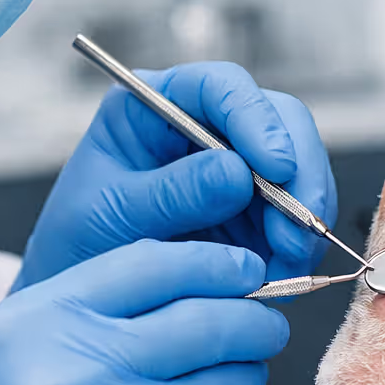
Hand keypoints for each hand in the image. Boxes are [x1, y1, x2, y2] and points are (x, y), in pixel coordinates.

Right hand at [0, 240, 286, 384]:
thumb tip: (191, 281)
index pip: (157, 264)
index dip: (215, 262)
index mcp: (45, 319)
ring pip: (225, 382)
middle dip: (254, 318)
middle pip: (208, 320)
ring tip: (236, 374)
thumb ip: (88, 306)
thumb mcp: (8, 341)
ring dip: (244, 374)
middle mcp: (81, 368)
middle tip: (265, 323)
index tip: (245, 268)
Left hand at [15, 62, 337, 290]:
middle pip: (279, 119)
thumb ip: (172, 193)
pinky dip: (301, 245)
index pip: (219, 87)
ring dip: (306, 216)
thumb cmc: (78, 241)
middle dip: (299, 172)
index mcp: (155, 106)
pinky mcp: (257, 210)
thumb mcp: (111, 215)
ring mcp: (237, 167)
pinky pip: (298, 215)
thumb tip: (237, 173)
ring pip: (301, 168)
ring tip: (291, 260)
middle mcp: (205, 126)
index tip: (275, 167)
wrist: (80, 296)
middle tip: (301, 227)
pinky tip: (286, 272)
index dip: (256, 119)